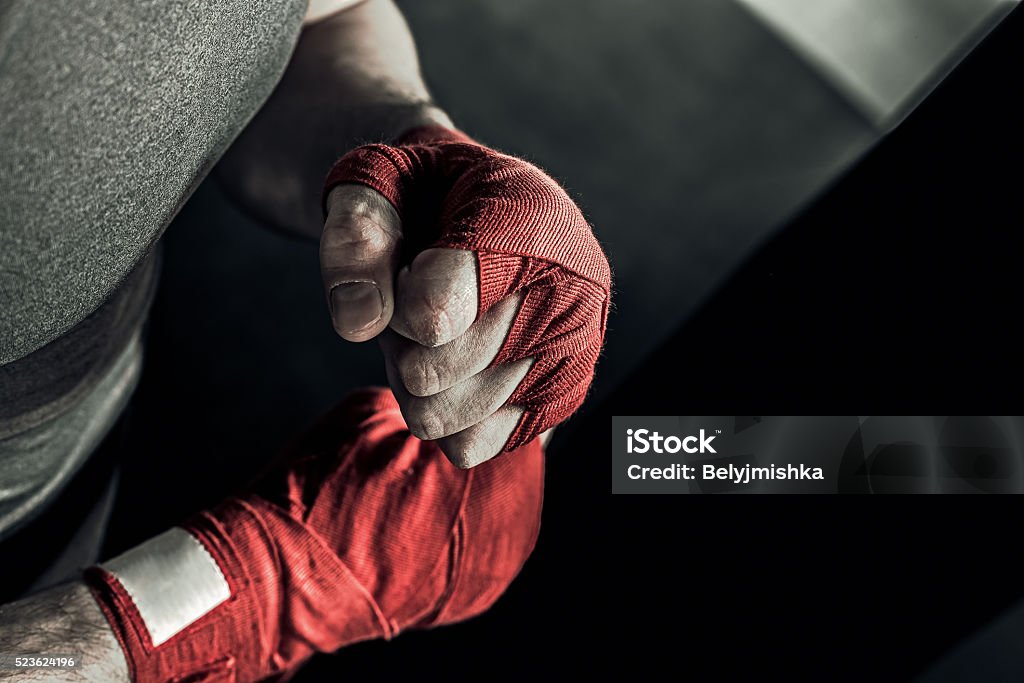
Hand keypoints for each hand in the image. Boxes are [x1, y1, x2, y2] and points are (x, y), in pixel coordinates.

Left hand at [320, 127, 610, 466]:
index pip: (434, 314)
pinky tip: (459, 363)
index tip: (408, 264)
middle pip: (428, 372)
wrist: (493, 206)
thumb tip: (358, 322)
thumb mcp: (379, 175)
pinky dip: (446, 411)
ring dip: (416, 376)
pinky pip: (468, 444)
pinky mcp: (560, 399)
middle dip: (398, 337)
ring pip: (440, 416)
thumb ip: (357, 234)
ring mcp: (573, 353)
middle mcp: (570, 293)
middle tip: (412, 295)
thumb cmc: (431, 188)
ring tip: (437, 327)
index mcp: (529, 223)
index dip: (392, 299)